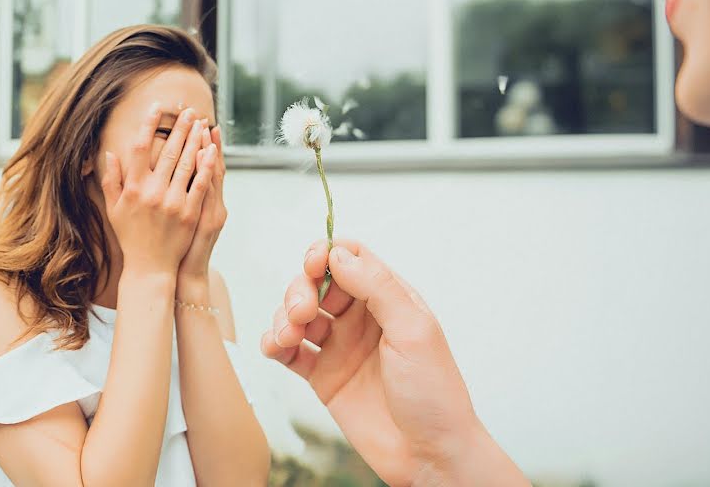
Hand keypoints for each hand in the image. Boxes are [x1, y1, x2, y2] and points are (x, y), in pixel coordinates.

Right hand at [100, 102, 217, 276]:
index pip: (139, 149)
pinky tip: (211, 150)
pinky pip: (200, 184)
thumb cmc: (130, 236)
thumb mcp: (114, 208)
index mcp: (133, 188)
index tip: (155, 108)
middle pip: (167, 152)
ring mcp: (172, 202)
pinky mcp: (190, 213)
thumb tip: (110, 152)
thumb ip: (111, 180)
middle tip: (189, 112)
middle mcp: (152, 192)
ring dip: (194, 141)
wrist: (150, 267)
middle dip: (179, 129)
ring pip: (186, 164)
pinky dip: (206, 166)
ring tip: (201, 124)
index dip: (147, 126)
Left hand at [177, 125, 226, 287]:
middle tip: (204, 119)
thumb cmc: (179, 246)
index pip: (208, 168)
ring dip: (208, 153)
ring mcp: (212, 212)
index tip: (204, 125)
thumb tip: (178, 172)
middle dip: (208, 142)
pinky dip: (206, 175)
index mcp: (206, 202)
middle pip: (212, 168)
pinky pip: (206, 193)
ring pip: (212, 177)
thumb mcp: (186, 218)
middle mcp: (214, 204)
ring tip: (204, 131)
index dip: (208, 146)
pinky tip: (205, 158)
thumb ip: (184, 194)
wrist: (185, 274)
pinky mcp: (206, 222)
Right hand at [261, 240, 526, 486]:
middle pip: (318, 283)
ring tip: (290, 336)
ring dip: (284, 316)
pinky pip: (290, 351)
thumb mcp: (413, 330)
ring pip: (299, 314)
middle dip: (301, 289)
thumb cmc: (434, 393)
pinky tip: (276, 347)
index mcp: (389, 299)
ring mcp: (341, 347)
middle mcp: (362, 318)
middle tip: (302, 312)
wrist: (430, 455)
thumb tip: (339, 255)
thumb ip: (377, 287)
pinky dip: (274, 343)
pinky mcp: (323, 376)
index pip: (352, 258)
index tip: (314, 264)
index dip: (327, 254)